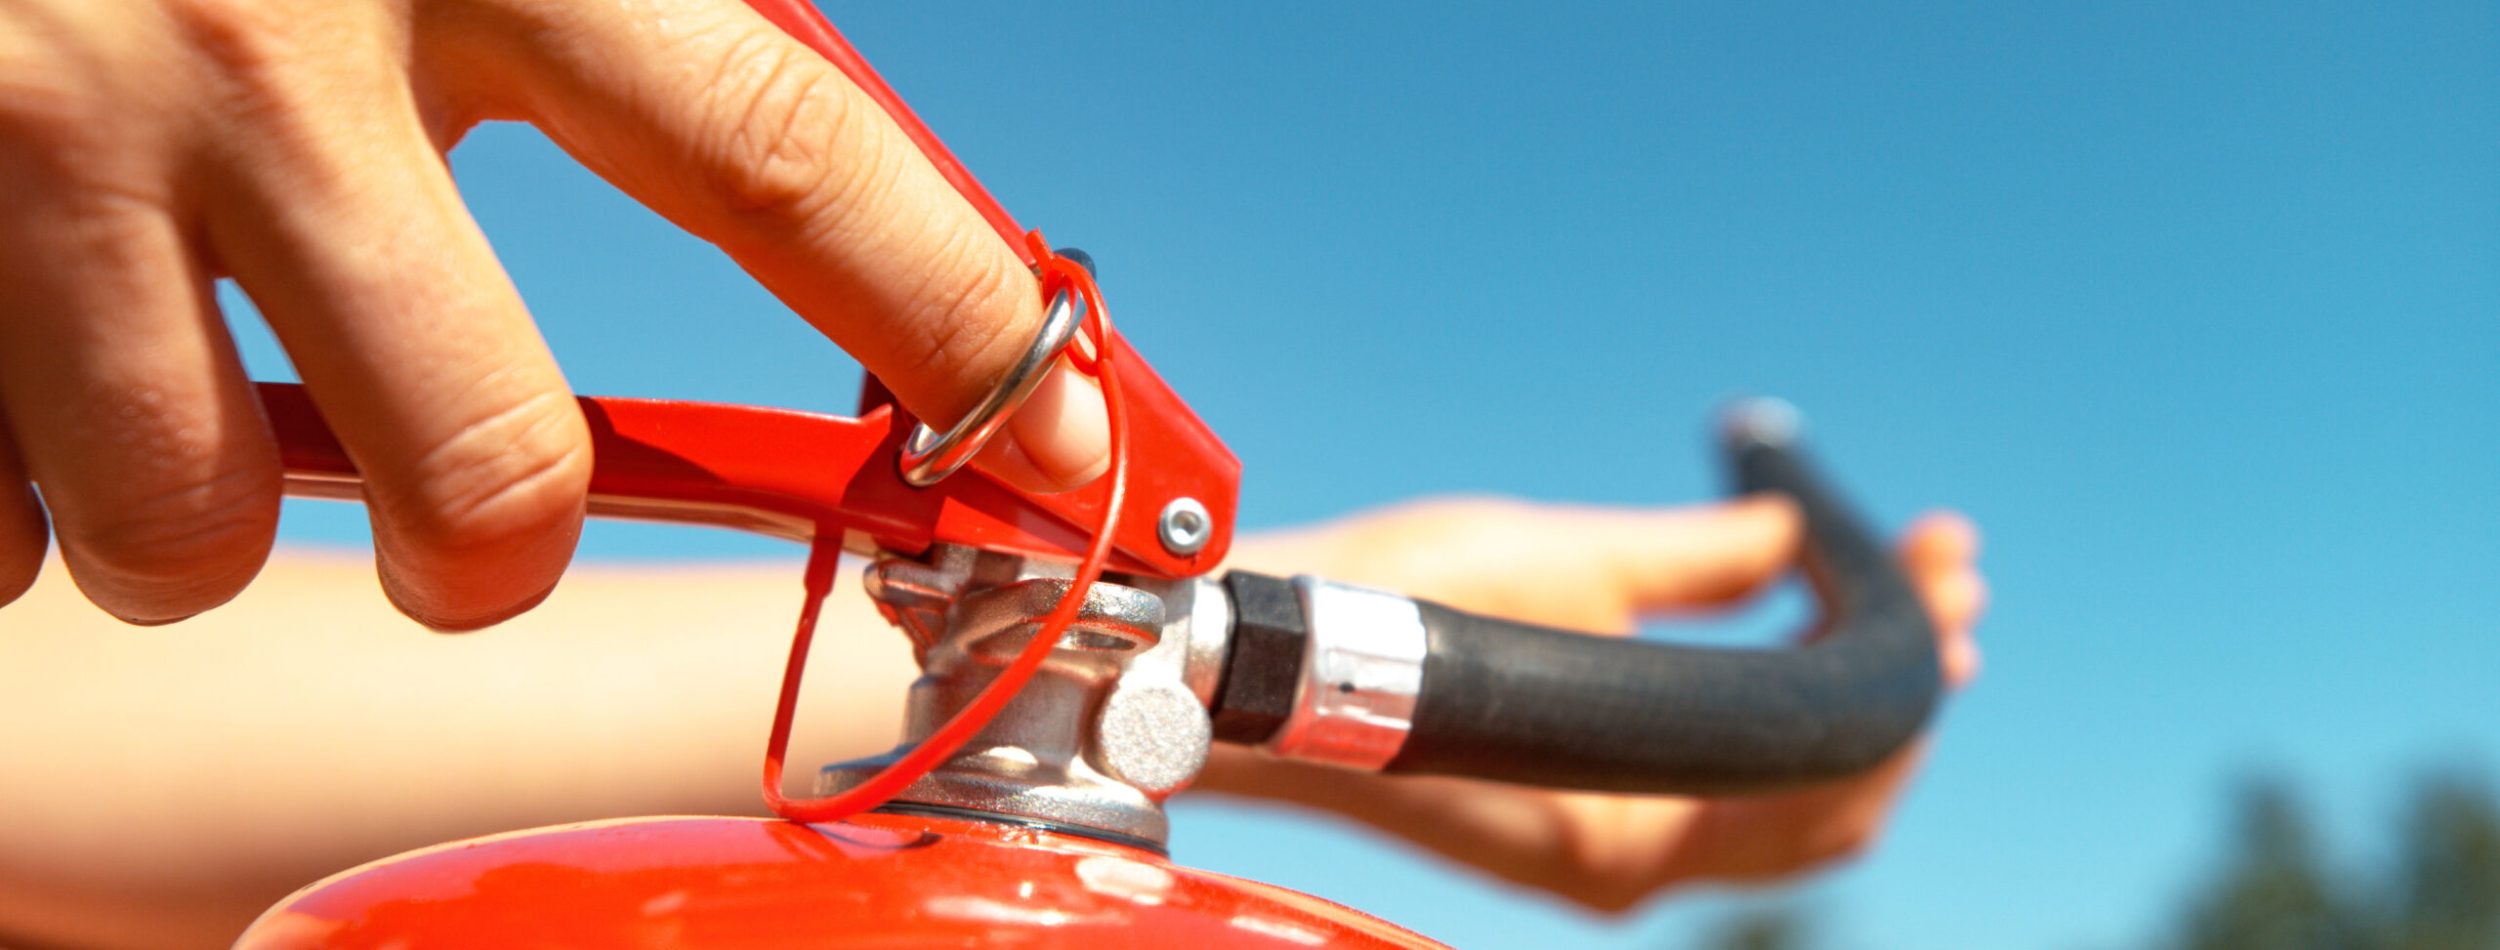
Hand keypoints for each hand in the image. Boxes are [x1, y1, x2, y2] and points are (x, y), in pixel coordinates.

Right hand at [0, 0, 1106, 627]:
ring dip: (200, 506)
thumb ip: (611, 13)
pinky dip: (0, 477)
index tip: (1055, 450)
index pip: (788, 164)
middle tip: (453, 498)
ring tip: (157, 360)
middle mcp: (265, 52)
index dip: (947, 330)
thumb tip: (806, 164)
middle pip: (489, 472)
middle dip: (483, 543)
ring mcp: (35, 162)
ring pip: (192, 534)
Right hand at [1199, 495, 1985, 909]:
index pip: (1836, 768)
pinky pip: (1729, 802)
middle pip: (1835, 803)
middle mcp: (1630, 871)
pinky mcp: (1582, 830)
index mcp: (1633, 831)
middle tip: (1950, 569)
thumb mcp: (1560, 564)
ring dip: (1853, 708)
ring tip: (1906, 598)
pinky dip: (1783, 729)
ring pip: (1790, 813)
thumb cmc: (1383, 610)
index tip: (1944, 561)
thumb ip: (1700, 558)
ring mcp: (1608, 860)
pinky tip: (1799, 639)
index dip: (1906, 659)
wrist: (1259, 665)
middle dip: (1904, 681)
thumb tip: (1797, 531)